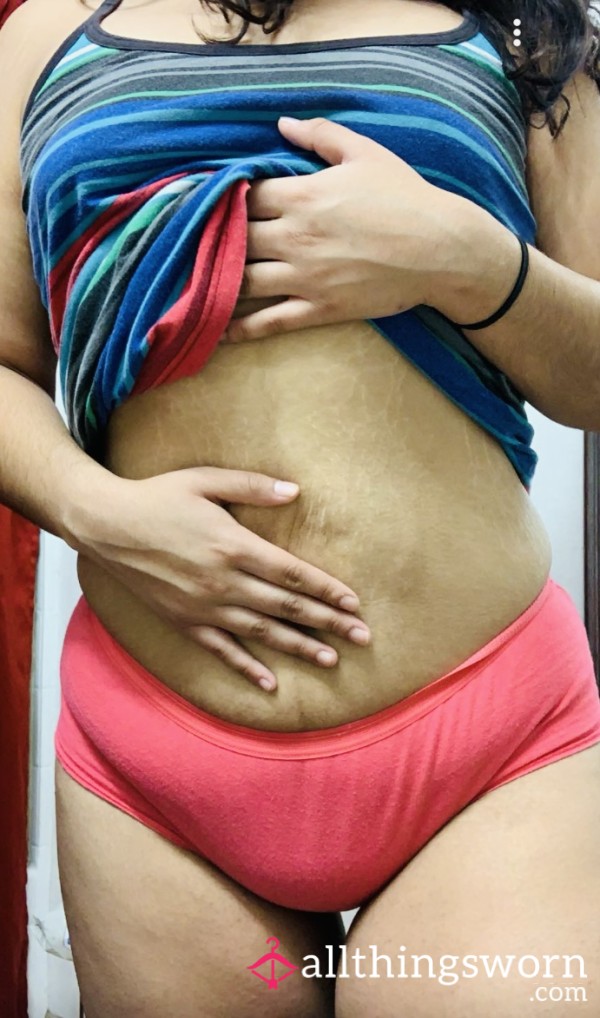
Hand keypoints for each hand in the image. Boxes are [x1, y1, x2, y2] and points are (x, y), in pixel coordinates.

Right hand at [74, 466, 369, 691]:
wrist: (105, 525)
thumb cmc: (157, 496)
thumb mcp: (204, 480)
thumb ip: (252, 486)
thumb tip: (295, 490)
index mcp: (233, 545)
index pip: (292, 573)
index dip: (327, 589)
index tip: (354, 603)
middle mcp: (223, 582)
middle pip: (286, 606)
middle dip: (328, 623)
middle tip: (363, 638)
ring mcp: (203, 607)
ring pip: (262, 632)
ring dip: (299, 647)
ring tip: (331, 660)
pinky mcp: (184, 622)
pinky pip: (222, 650)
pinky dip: (247, 668)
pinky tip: (270, 683)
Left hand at [223, 116, 460, 342]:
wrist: (442, 250)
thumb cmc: (406, 197)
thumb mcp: (365, 153)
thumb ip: (320, 135)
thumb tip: (282, 123)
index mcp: (302, 196)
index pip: (243, 195)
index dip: (225, 197)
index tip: (215, 201)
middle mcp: (295, 238)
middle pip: (235, 238)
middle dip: (216, 238)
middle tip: (200, 241)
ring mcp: (304, 278)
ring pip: (242, 281)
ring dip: (217, 280)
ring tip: (198, 282)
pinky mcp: (318, 310)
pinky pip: (268, 322)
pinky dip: (239, 328)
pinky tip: (216, 329)